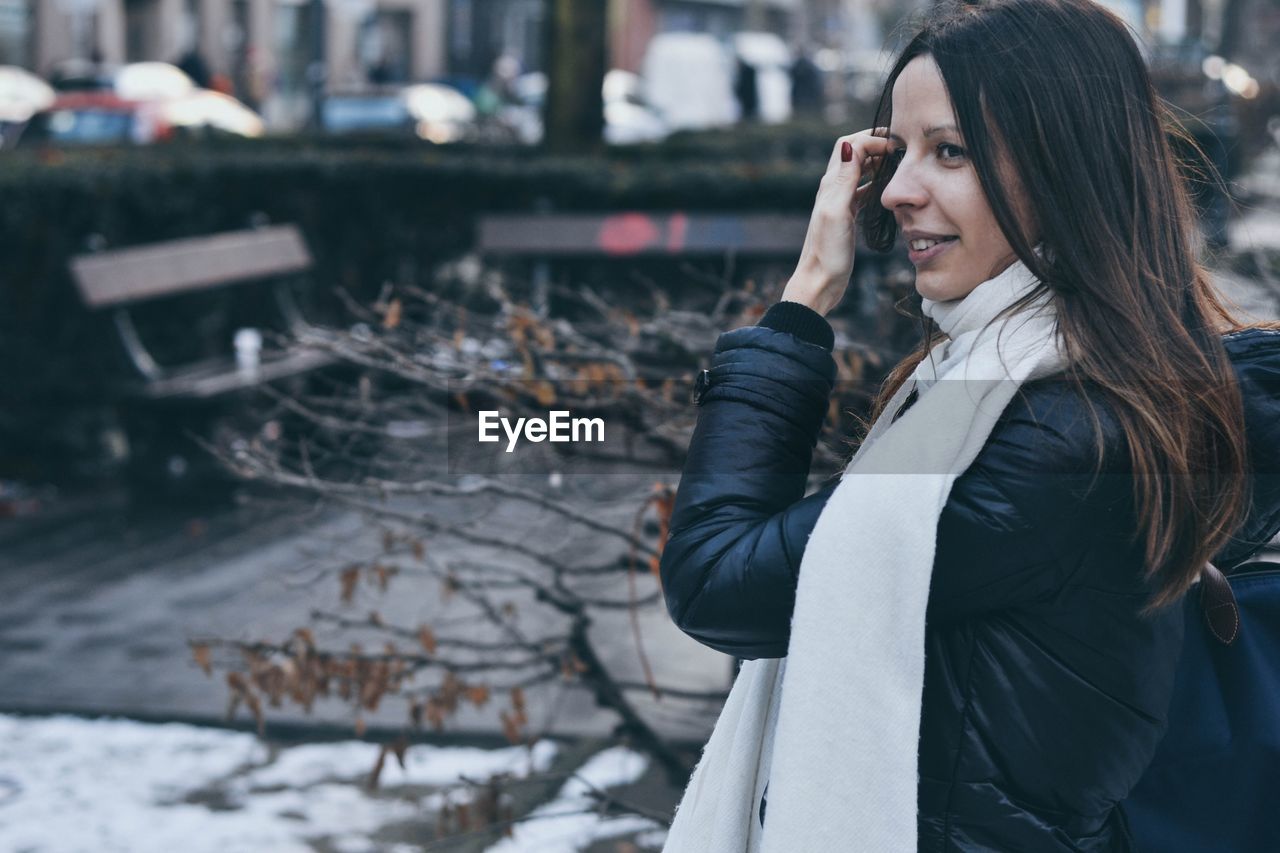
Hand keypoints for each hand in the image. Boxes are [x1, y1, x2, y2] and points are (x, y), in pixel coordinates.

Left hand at [782, 128, 891, 315]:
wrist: (820, 281)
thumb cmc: (827, 251)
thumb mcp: (836, 212)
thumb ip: (845, 179)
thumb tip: (849, 145)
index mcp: (830, 184)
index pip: (848, 145)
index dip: (869, 139)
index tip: (893, 145)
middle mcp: (833, 189)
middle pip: (853, 154)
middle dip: (874, 145)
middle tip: (900, 149)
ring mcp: (840, 202)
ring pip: (859, 171)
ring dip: (876, 162)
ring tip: (898, 163)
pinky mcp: (847, 215)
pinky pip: (862, 191)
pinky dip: (875, 183)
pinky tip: (888, 188)